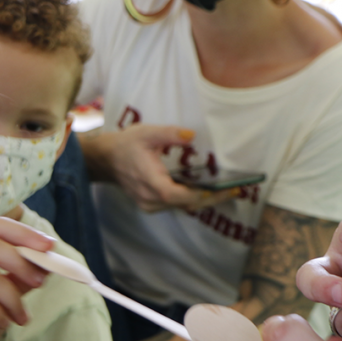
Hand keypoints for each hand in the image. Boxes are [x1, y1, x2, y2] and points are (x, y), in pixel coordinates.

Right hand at [86, 124, 234, 211]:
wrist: (105, 160)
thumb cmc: (126, 145)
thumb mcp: (146, 133)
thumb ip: (169, 134)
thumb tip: (192, 135)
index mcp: (151, 183)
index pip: (180, 196)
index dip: (204, 195)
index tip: (225, 189)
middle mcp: (151, 199)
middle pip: (187, 205)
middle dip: (213, 199)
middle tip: (236, 191)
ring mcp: (150, 205)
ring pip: (183, 207)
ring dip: (205, 200)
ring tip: (227, 191)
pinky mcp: (151, 205)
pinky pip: (176, 205)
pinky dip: (193, 199)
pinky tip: (208, 190)